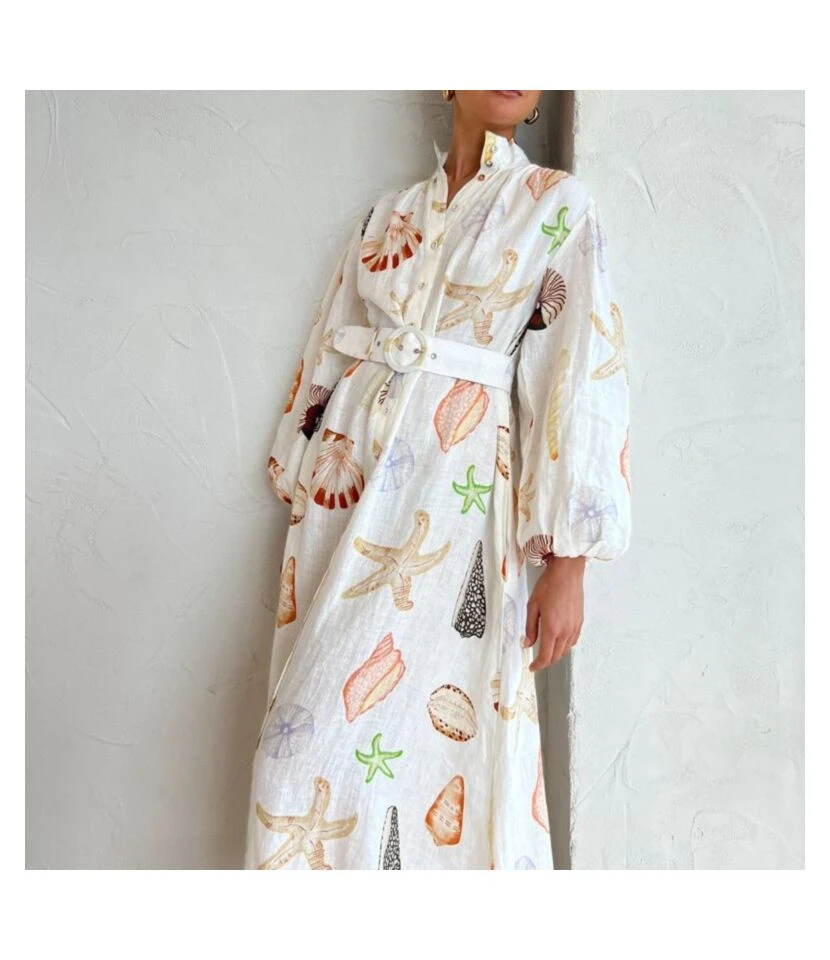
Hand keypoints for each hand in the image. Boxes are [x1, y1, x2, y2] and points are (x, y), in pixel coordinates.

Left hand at [523, 555, 585, 669]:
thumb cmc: (549, 585)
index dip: (538, 665)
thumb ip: (530, 627)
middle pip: (556, 656)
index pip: (546, 656)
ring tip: (546, 651)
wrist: (567, 572)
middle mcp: (566, 630)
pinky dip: (564, 646)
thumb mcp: (532, 606)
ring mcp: (575, 627)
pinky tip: (558, 641)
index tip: (532, 667)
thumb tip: (527, 643)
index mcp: (552, 628)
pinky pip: (573, 641)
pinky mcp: (580, 622)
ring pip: (565, 650)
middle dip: (546, 662)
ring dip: (555, 654)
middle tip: (537, 661)